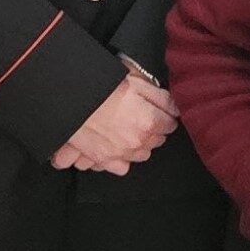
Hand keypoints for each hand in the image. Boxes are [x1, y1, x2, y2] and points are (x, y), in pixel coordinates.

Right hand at [50, 73, 178, 174]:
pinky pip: (123, 167)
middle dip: (155, 130)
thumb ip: (161, 99)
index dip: (166, 117)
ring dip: (142, 144)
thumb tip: (175, 110)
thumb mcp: (138, 83)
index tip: (162, 113)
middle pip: (158, 140)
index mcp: (149, 121)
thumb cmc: (105, 87)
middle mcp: (138, 142)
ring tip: (132, 130)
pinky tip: (120, 146)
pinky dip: (124, 158)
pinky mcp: (105, 159)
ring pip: (143, 154)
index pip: (169, 125)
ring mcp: (121, 153)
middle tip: (145, 118)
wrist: (74, 98)